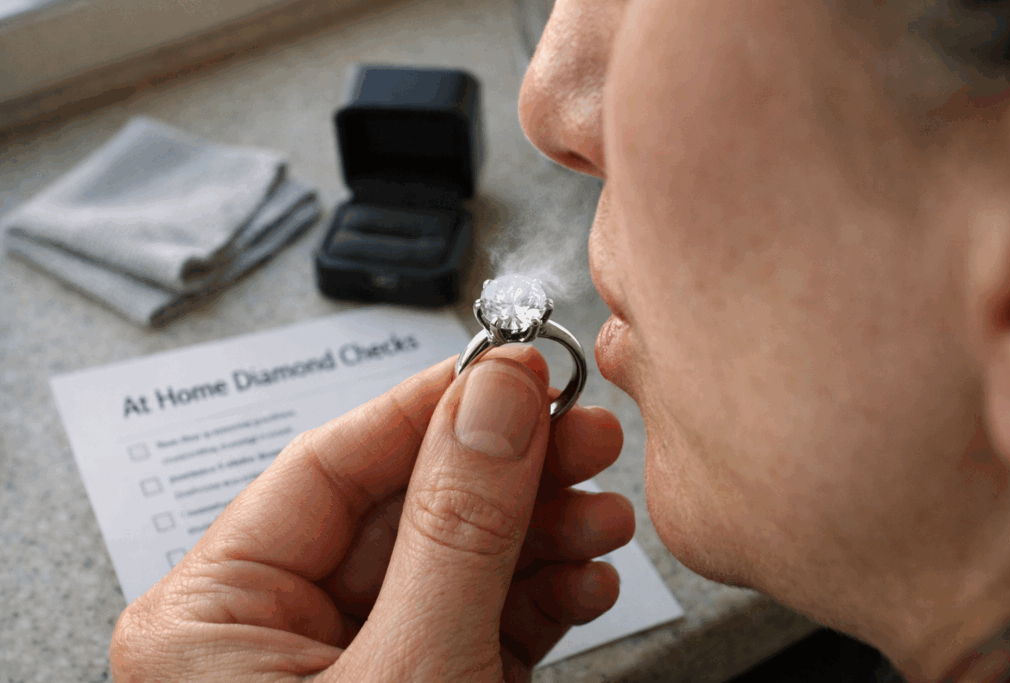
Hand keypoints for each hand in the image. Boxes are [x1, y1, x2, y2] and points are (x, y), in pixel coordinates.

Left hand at [110, 345, 634, 681]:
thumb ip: (455, 530)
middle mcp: (275, 637)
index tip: (513, 370)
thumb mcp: (409, 668)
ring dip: (543, 534)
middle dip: (513, 474)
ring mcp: (356, 667)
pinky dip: (541, 596)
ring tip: (601, 511)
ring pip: (457, 562)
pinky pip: (479, 619)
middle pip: (409, 509)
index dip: (433, 407)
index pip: (329, 463)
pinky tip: (585, 575)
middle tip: (583, 432)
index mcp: (211, 619)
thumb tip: (496, 398)